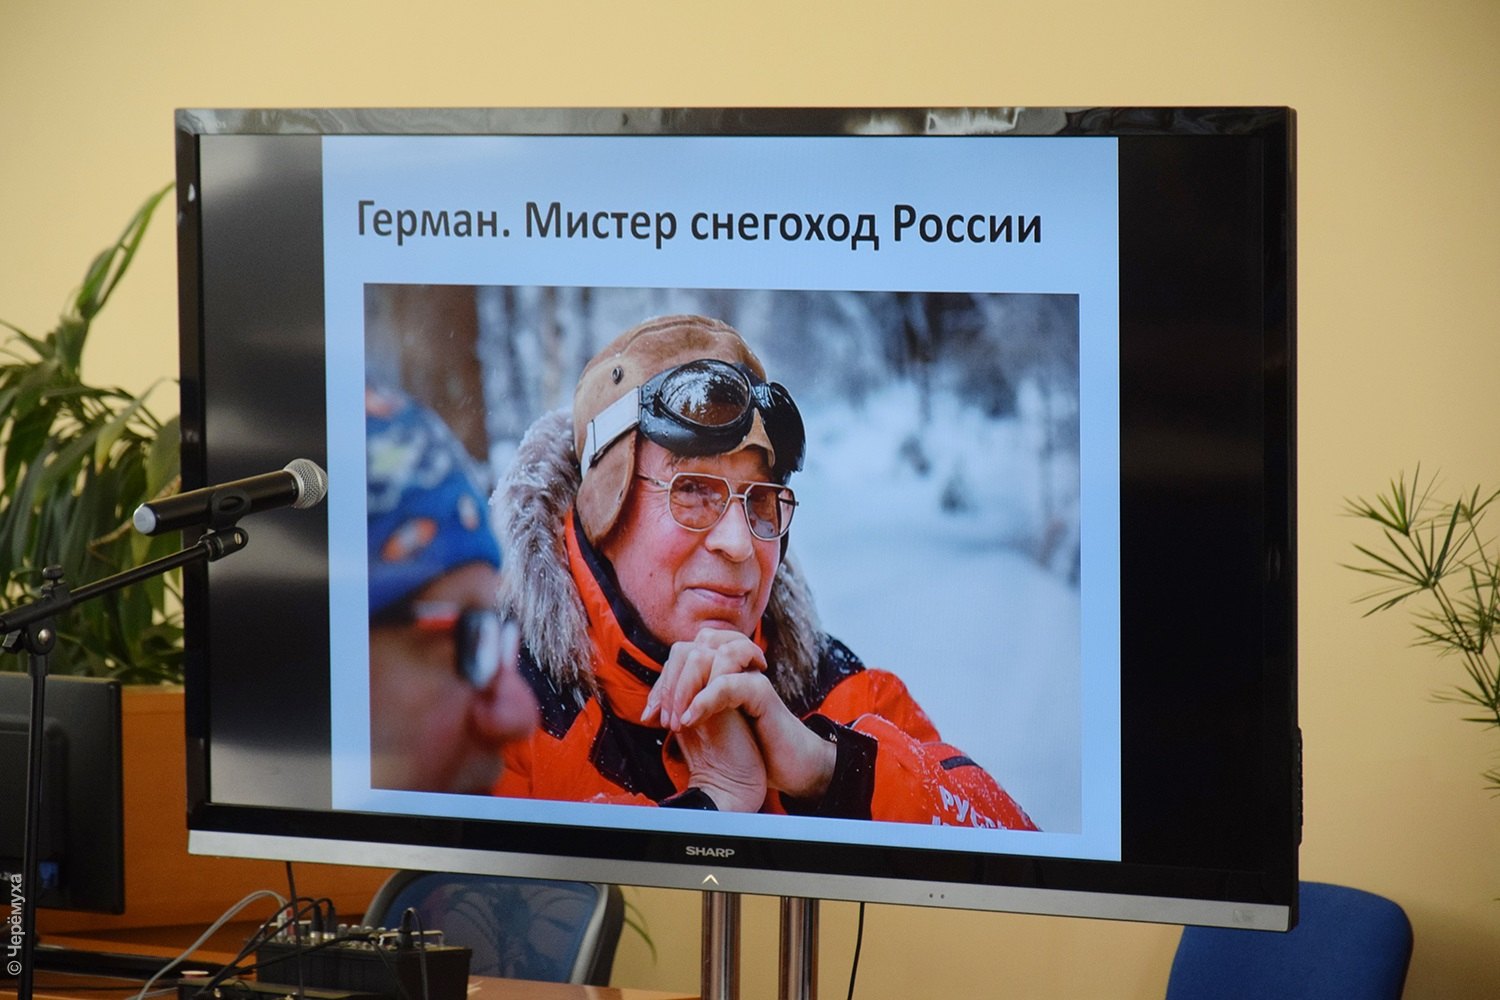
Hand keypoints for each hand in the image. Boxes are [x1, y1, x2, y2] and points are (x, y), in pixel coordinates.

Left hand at [644, 627, 835, 801]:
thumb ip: (686, 707)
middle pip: (694, 645)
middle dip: (670, 682)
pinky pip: (730, 682)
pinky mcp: (763, 693)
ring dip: (685, 686)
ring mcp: (750, 674)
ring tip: (678, 721)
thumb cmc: (749, 746)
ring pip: (712, 652)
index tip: (650, 716)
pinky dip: (706, 699)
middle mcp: (735, 665)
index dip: (662, 681)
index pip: (683, 653)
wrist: (784, 767)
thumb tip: (649, 709)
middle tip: (664, 720)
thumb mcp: (708, 724)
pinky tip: (691, 721)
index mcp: (720, 669)